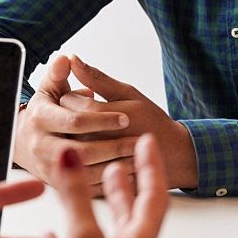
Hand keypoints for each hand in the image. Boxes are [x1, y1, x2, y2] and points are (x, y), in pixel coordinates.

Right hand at [13, 54, 137, 192]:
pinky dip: (109, 182)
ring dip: (114, 166)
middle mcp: (41, 146)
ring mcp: (48, 168)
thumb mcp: (49, 91)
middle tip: (137, 142)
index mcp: (40, 118)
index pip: (75, 121)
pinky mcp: (57, 185)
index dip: (102, 120)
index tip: (126, 117)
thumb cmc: (46, 113)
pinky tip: (128, 174)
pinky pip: (85, 188)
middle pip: (82, 151)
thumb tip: (67, 58)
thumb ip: (59, 75)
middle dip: (112, 147)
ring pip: (86, 173)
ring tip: (138, 158)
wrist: (25, 144)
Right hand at [40, 134, 168, 237]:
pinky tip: (47, 237)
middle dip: (124, 186)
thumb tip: (71, 156)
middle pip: (129, 214)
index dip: (150, 166)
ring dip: (91, 210)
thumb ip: (75, 196)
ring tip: (85, 190)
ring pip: (99, 236)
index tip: (147, 142)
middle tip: (120, 161)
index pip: (154, 196)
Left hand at [60, 55, 198, 189]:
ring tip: (94, 131)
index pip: (69, 101)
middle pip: (65, 123)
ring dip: (75, 135)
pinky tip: (95, 149)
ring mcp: (94, 164)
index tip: (89, 97)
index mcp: (102, 115)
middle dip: (74, 115)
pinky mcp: (95, 180)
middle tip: (91, 114)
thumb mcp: (128, 93)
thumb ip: (97, 77)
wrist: (172, 156)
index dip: (76, 96)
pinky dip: (80, 156)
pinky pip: (76, 167)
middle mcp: (94, 140)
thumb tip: (71, 57)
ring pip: (68, 144)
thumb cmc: (150, 120)